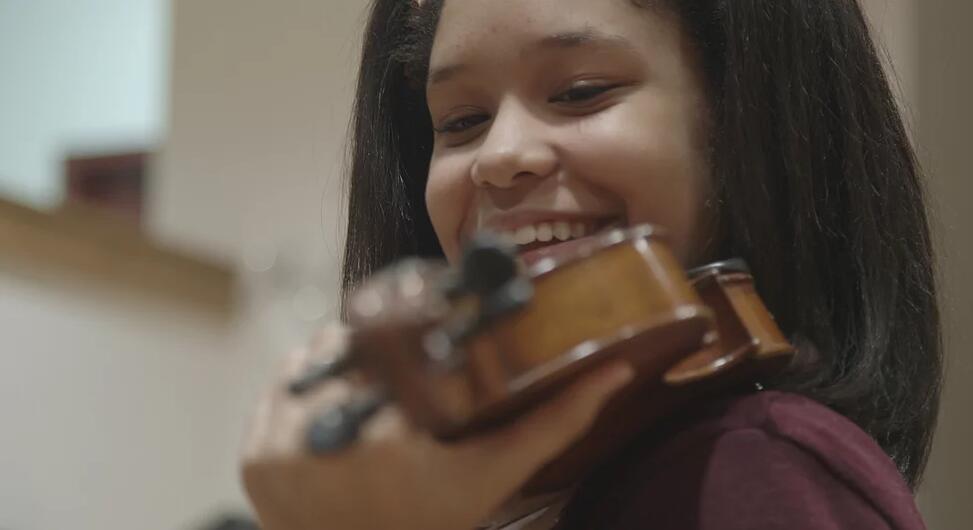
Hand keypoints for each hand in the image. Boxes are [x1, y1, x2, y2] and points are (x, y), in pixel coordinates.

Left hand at [241, 322, 634, 529]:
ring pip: (310, 362)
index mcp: (388, 444)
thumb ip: (552, 423)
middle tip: (399, 360)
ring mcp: (278, 452)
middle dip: (374, 349)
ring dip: (337, 363)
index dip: (410, 329)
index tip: (423, 329)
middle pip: (349, 348)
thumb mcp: (494, 476)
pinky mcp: (250, 459)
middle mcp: (323, 444)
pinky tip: (333, 404)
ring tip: (369, 384)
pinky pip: (276, 391)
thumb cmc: (435, 524)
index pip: (395, 343)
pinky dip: (302, 388)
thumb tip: (614, 370)